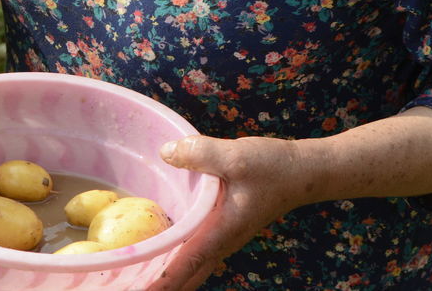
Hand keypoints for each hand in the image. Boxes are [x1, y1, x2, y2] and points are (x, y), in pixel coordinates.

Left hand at [149, 135, 309, 290]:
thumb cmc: (274, 167)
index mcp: (222, 230)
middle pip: (187, 275)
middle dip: (160, 285)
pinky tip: (159, 251)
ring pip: (192, 267)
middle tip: (128, 286)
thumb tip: (164, 154)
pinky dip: (176, 260)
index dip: (163, 280)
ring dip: (167, 275)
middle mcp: (221, 240)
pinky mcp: (223, 228)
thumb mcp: (236, 156)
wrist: (303, 173)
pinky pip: (196, 252)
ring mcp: (223, 237)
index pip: (186, 263)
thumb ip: (200, 154)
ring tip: (137, 278)